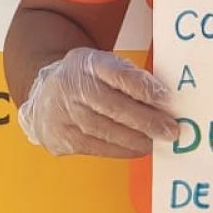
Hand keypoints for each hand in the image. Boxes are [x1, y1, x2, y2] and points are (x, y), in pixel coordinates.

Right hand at [17, 47, 178, 157]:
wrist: (43, 96)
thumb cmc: (84, 81)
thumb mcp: (102, 66)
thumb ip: (128, 77)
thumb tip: (161, 98)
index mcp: (85, 62)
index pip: (117, 74)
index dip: (143, 87)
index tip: (166, 99)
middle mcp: (70, 86)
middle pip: (113, 106)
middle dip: (146, 120)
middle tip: (169, 129)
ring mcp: (63, 113)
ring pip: (105, 130)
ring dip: (136, 138)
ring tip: (156, 141)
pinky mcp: (61, 138)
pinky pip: (97, 147)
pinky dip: (121, 150)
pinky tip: (137, 148)